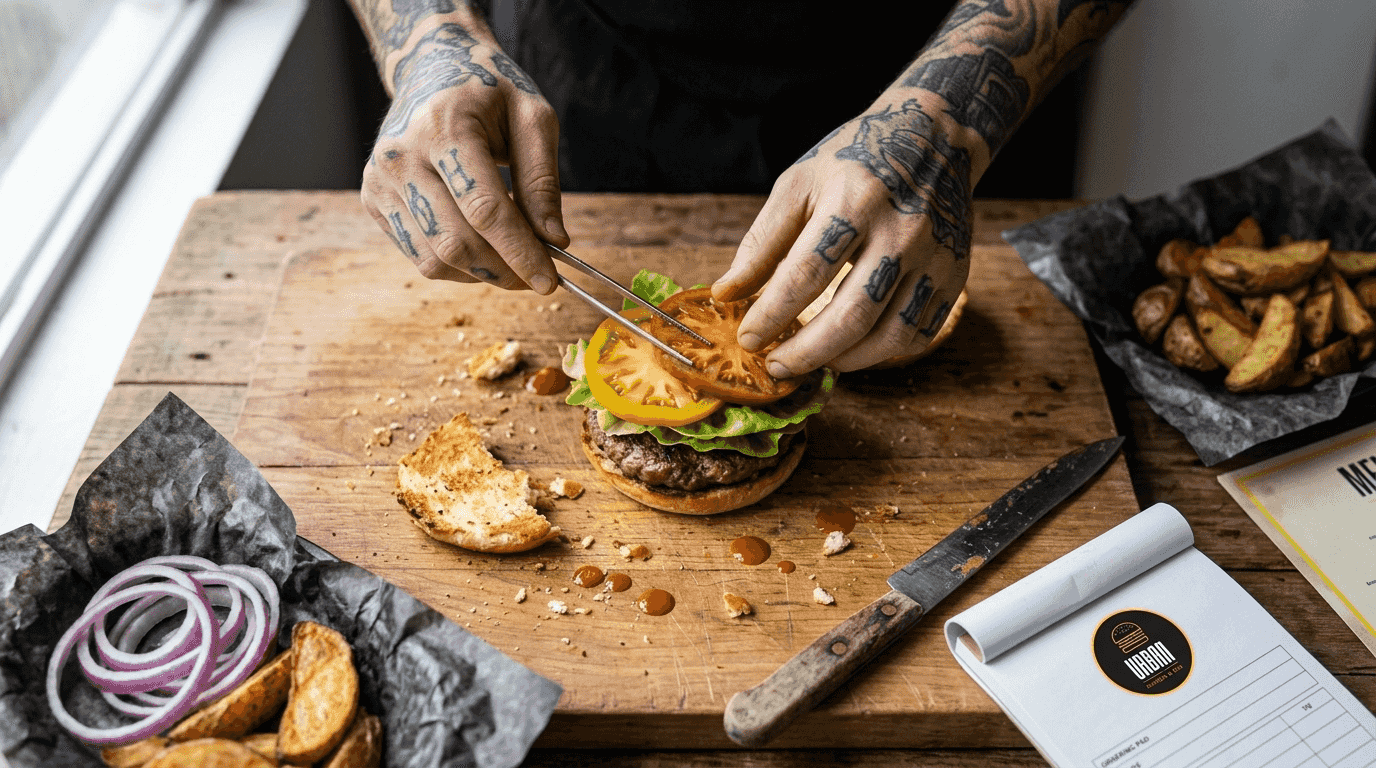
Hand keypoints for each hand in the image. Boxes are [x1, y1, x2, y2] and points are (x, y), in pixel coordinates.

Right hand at [360, 18, 565, 292]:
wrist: (431, 65)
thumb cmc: (489, 90)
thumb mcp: (532, 118)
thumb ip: (542, 181)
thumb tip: (554, 242)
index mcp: (444, 128)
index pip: (484, 209)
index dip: (520, 252)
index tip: (549, 281)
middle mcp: (402, 155)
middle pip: (456, 241)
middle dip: (503, 271)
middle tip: (536, 277)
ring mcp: (381, 179)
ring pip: (434, 257)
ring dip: (480, 274)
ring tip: (511, 263)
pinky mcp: (374, 198)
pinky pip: (418, 254)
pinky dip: (456, 266)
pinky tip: (481, 250)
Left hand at [714, 97, 974, 375]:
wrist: (934, 139)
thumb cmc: (855, 162)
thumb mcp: (799, 184)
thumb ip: (762, 242)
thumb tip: (727, 294)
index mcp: (855, 200)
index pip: (807, 272)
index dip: (773, 313)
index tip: (747, 338)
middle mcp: (902, 231)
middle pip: (852, 313)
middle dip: (807, 352)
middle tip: (776, 366)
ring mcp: (935, 257)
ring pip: (890, 334)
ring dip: (844, 360)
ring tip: (811, 361)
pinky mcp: (955, 276)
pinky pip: (918, 333)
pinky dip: (881, 354)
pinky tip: (851, 350)